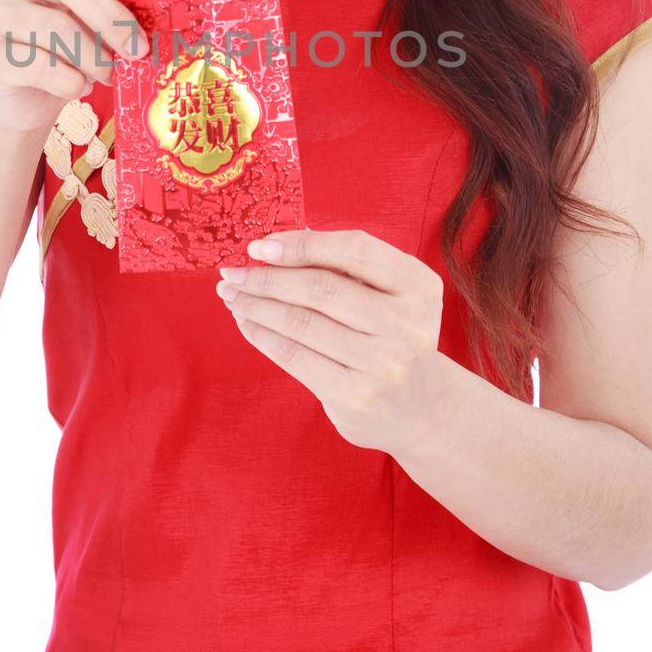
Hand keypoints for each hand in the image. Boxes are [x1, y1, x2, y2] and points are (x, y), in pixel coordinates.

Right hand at [0, 0, 148, 133]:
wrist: (22, 98)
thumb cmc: (69, 50)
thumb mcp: (96, 20)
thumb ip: (120, 8)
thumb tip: (164, 17)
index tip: (158, 1)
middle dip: (112, 18)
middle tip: (139, 51)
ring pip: (54, 26)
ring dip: (94, 57)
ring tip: (109, 76)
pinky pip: (37, 66)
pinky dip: (68, 82)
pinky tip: (77, 88)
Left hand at [215, 228, 443, 455]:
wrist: (419, 407)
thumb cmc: (390, 335)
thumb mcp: (390, 294)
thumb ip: (346, 266)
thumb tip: (277, 245)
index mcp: (418, 286)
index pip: (355, 250)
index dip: (303, 244)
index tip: (259, 245)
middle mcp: (407, 324)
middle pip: (322, 288)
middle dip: (267, 277)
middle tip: (232, 273)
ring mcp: (382, 364)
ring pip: (302, 323)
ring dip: (257, 305)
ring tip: (232, 296)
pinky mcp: (355, 396)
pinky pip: (295, 357)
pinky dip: (263, 336)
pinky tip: (246, 323)